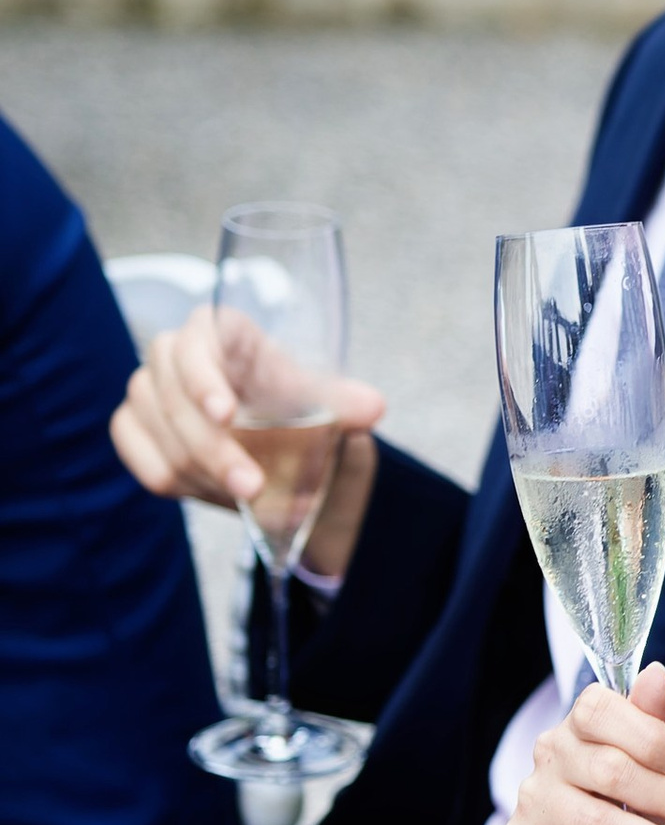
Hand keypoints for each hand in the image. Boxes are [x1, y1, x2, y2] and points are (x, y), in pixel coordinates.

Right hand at [111, 305, 383, 582]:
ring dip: (202, 472)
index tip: (228, 415)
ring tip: (249, 495)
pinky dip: (175, 481)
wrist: (281, 447)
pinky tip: (213, 493)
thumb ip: (344, 403)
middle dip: (213, 449)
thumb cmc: (297, 408)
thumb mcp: (325, 405)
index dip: (204, 376)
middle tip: (253, 487)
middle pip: (174, 397)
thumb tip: (371, 408)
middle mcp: (175, 352)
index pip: (199, 338)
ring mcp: (147, 389)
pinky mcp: (131, 427)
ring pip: (157, 433)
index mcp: (221, 329)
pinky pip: (139, 456)